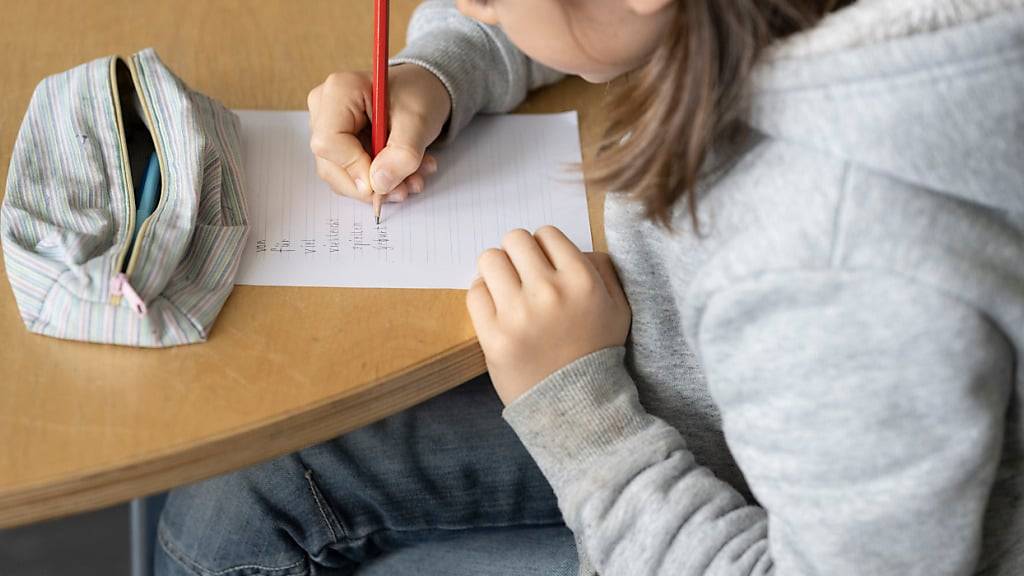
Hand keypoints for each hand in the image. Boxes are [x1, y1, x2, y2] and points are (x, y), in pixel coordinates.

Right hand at [307, 64, 451, 202]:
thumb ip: (402, 154)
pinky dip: (379, 182)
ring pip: (341, 177)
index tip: (385, 181)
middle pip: (331, 165)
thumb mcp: (419, 122)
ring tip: (413, 176)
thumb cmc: (418, 94)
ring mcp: (327, 129)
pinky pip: (350, 176)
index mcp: (340, 91)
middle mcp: (325, 109)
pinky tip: (403, 173)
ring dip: (380, 186)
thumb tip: (379, 184)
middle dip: (372, 184)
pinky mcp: (336, 146)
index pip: (329, 142)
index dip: (355, 168)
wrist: (421, 91)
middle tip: (408, 185)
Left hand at [466, 227, 631, 404]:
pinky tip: (497, 309)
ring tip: (507, 290)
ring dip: (497, 271)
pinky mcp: (493, 334)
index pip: (546, 234)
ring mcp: (518, 313)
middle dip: (517, 254)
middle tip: (522, 276)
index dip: (544, 248)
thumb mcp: (618, 307)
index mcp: (581, 280)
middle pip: (514, 239)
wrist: (578, 403)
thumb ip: (602, 268)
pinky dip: (483, 295)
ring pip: (490, 259)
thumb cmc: (597, 351)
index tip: (544, 267)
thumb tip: (569, 248)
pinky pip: (474, 292)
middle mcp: (549, 291)